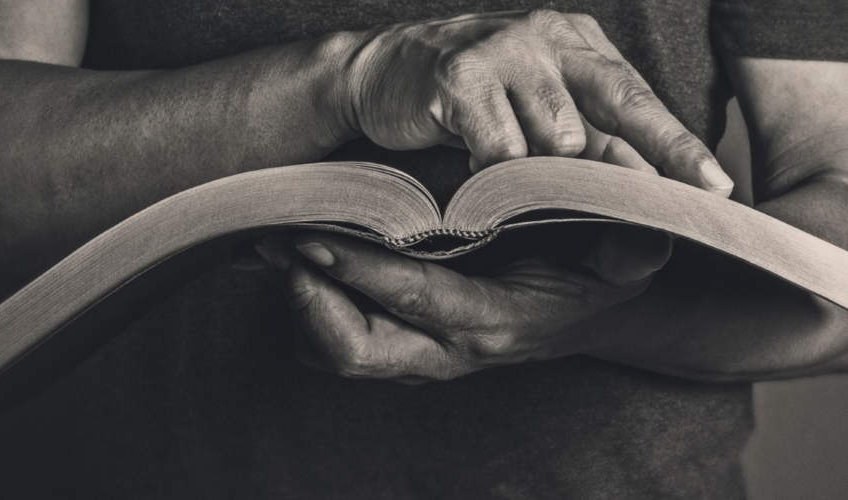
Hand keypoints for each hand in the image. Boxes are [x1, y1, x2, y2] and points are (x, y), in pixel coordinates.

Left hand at [256, 227, 671, 382]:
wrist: (585, 314)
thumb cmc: (593, 277)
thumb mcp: (624, 260)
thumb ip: (629, 252)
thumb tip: (639, 237)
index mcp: (493, 322)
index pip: (415, 299)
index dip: (361, 271)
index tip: (314, 236)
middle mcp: (449, 351)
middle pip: (356, 352)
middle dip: (310, 304)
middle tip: (284, 246)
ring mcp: (424, 358)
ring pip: (339, 355)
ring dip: (303, 306)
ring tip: (283, 249)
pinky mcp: (408, 351)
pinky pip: (341, 348)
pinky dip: (313, 312)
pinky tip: (306, 268)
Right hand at [336, 10, 732, 194]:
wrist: (380, 73)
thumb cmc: (469, 99)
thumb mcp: (536, 111)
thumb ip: (587, 139)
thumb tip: (646, 184)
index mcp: (576, 42)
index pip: (638, 96)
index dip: (679, 143)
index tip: (716, 187)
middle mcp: (548, 35)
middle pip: (616, 103)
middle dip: (654, 156)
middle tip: (676, 200)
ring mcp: (504, 49)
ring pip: (557, 135)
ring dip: (541, 169)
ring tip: (512, 169)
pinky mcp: (461, 72)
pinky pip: (500, 147)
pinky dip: (493, 170)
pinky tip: (475, 163)